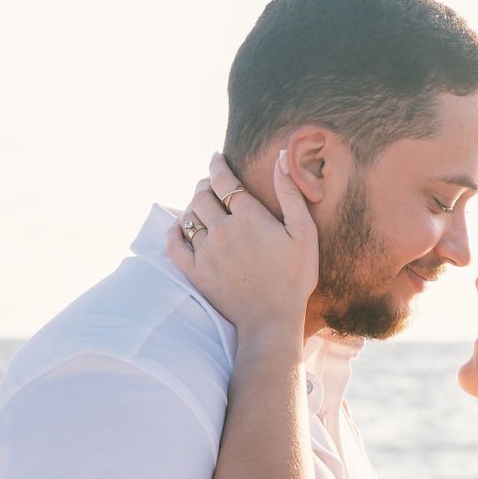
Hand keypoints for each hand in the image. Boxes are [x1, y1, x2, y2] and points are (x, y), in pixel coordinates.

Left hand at [166, 150, 318, 329]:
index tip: (217, 157)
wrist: (272, 321)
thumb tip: (280, 157)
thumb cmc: (294, 278)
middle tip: (211, 184)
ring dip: (193, 206)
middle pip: (201, 194)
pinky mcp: (195, 272)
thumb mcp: (304, 233)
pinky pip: (173, 243)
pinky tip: (181, 227)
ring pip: (189, 216)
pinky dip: (174, 230)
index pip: (223, 179)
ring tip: (202, 206)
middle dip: (205, 184)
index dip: (217, 164)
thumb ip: (290, 193)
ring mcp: (206, 252)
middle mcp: (222, 230)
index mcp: (248, 217)